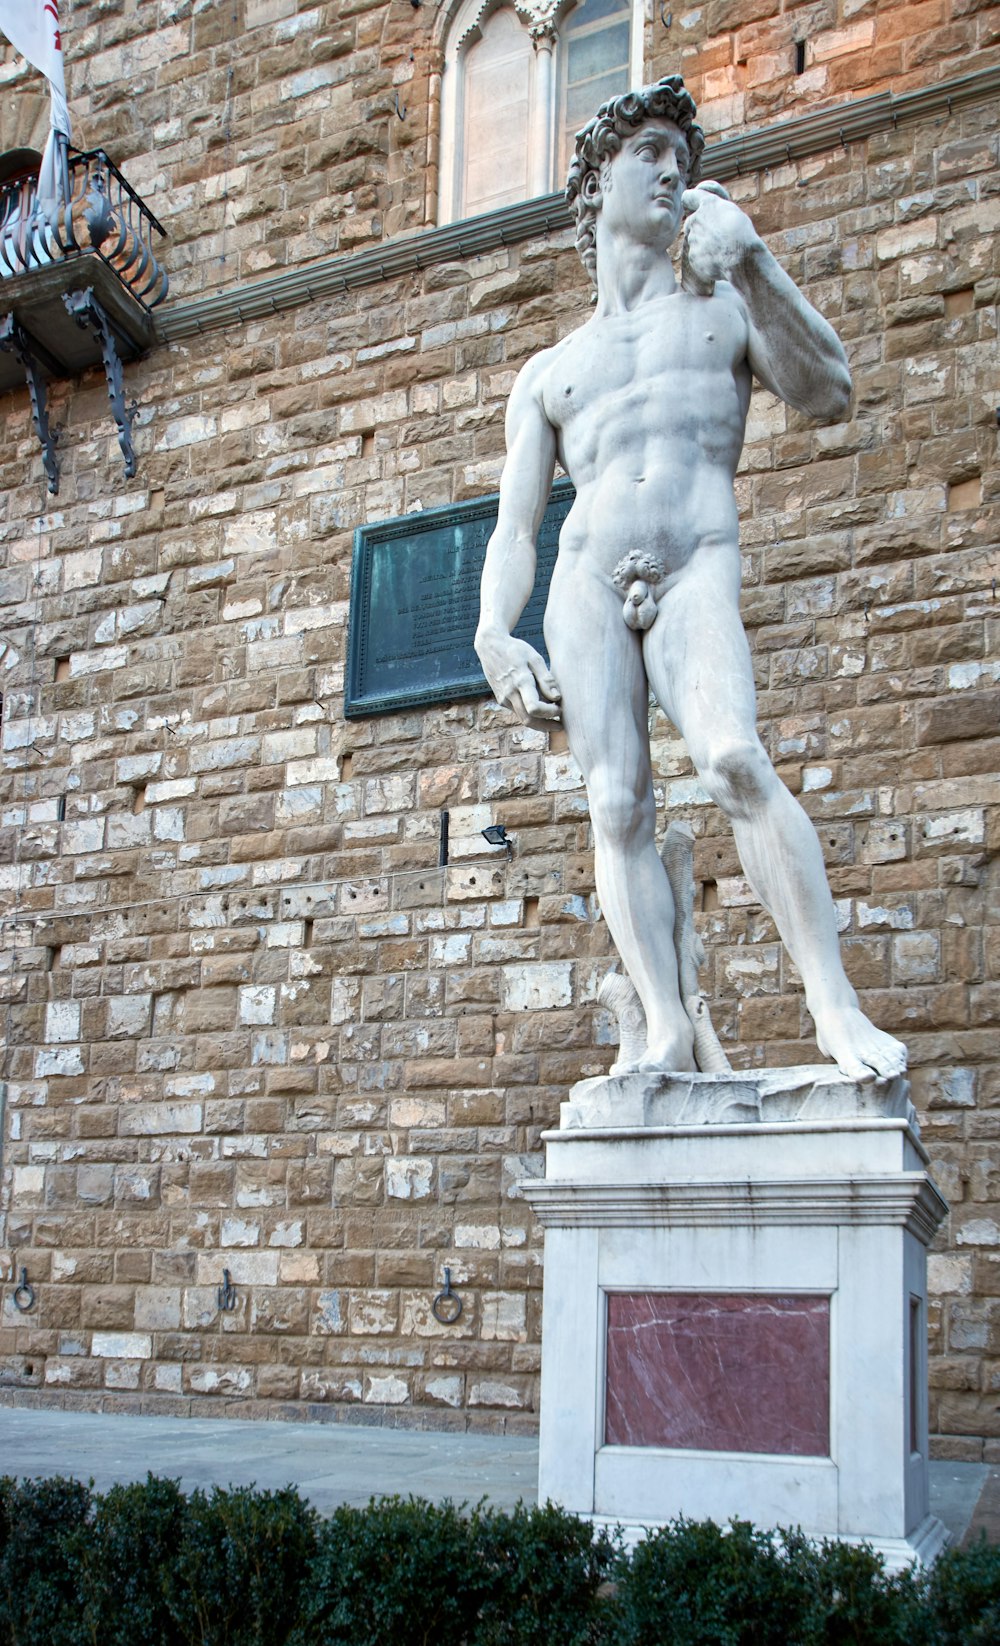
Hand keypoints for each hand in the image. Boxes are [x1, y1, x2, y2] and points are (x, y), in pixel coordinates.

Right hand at [475, 628, 561, 727]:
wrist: (490, 646)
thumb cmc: (516, 650)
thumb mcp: (534, 658)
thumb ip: (546, 679)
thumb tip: (557, 697)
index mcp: (520, 681)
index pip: (535, 708)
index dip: (550, 713)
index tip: (560, 708)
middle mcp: (510, 693)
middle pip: (529, 720)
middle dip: (547, 726)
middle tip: (560, 725)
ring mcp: (503, 698)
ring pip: (523, 718)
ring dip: (539, 721)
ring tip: (553, 715)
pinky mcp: (501, 700)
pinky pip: (518, 711)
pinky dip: (530, 714)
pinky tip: (540, 706)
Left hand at [680, 181, 759, 296]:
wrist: (742, 259)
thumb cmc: (743, 234)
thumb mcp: (733, 213)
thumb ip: (716, 210)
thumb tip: (706, 214)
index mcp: (708, 204)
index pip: (689, 197)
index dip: (690, 201)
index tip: (691, 206)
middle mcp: (696, 219)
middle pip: (691, 221)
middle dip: (699, 227)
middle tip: (717, 236)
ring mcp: (692, 238)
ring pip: (694, 239)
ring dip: (704, 243)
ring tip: (722, 250)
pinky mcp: (692, 256)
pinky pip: (696, 256)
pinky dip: (704, 259)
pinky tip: (718, 260)